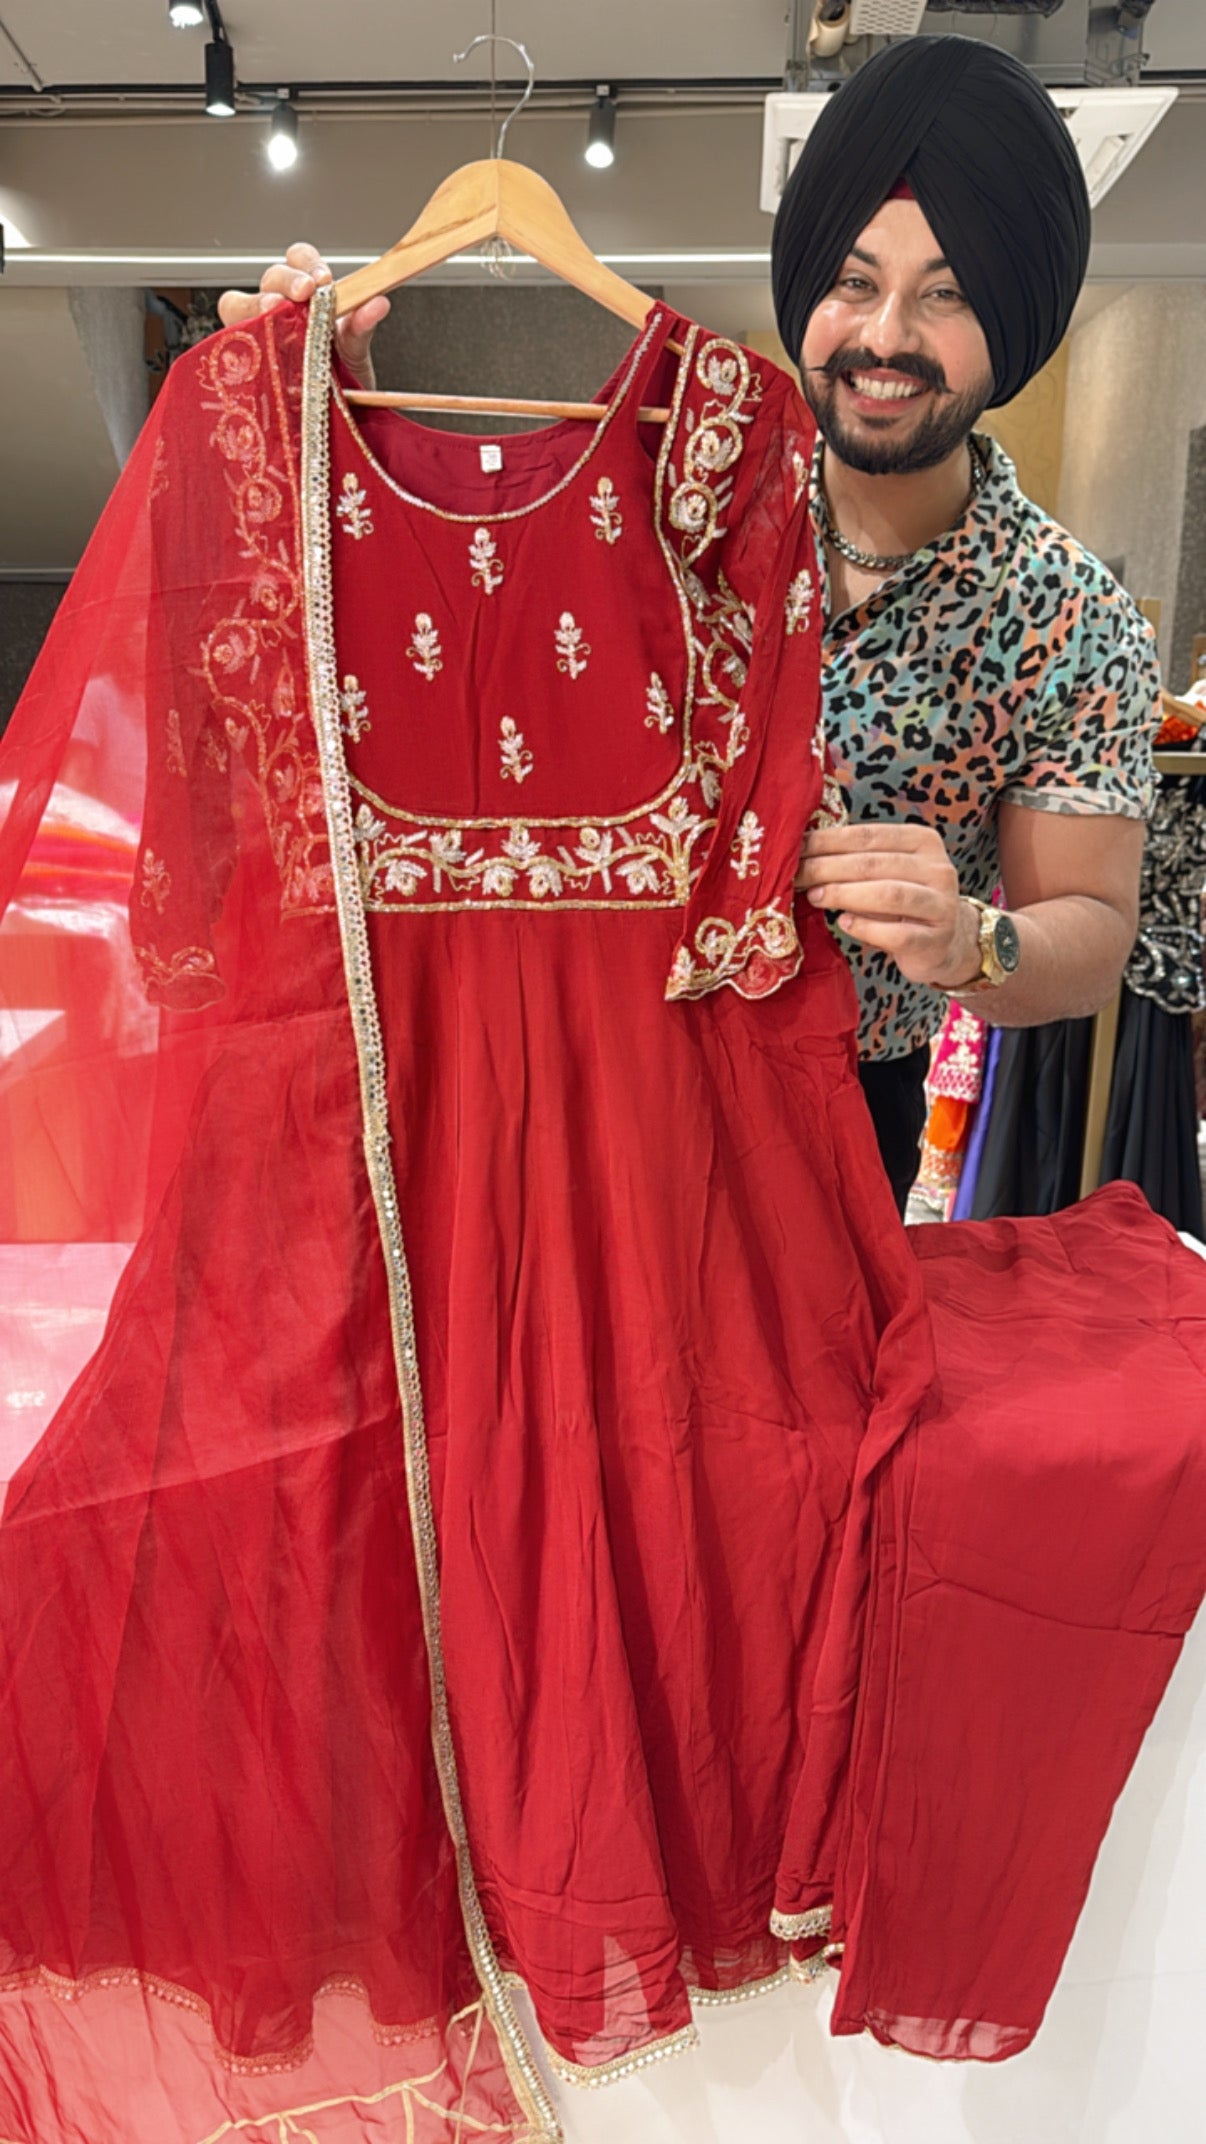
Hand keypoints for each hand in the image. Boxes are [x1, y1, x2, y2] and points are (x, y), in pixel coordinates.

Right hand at [216, 241, 389, 391]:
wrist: (339, 415)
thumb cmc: (343, 374)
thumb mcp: (356, 348)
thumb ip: (363, 324)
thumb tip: (378, 303)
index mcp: (307, 294)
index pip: (297, 259)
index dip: (306, 262)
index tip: (324, 279)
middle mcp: (281, 308)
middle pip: (270, 277)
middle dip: (285, 280)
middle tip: (304, 292)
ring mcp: (261, 331)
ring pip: (238, 303)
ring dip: (255, 303)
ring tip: (273, 312)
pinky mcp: (247, 359)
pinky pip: (230, 342)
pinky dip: (239, 338)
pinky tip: (257, 347)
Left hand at [795, 822, 979, 989]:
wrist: (944, 943)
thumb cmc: (903, 902)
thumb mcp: (886, 873)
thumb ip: (856, 859)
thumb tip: (802, 851)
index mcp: (922, 841)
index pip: (868, 835)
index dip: (828, 841)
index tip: (795, 848)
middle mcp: (938, 869)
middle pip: (873, 864)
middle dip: (828, 868)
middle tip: (796, 875)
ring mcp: (941, 905)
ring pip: (888, 895)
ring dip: (844, 894)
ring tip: (815, 896)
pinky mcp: (935, 941)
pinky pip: (897, 934)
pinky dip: (866, 928)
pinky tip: (844, 923)